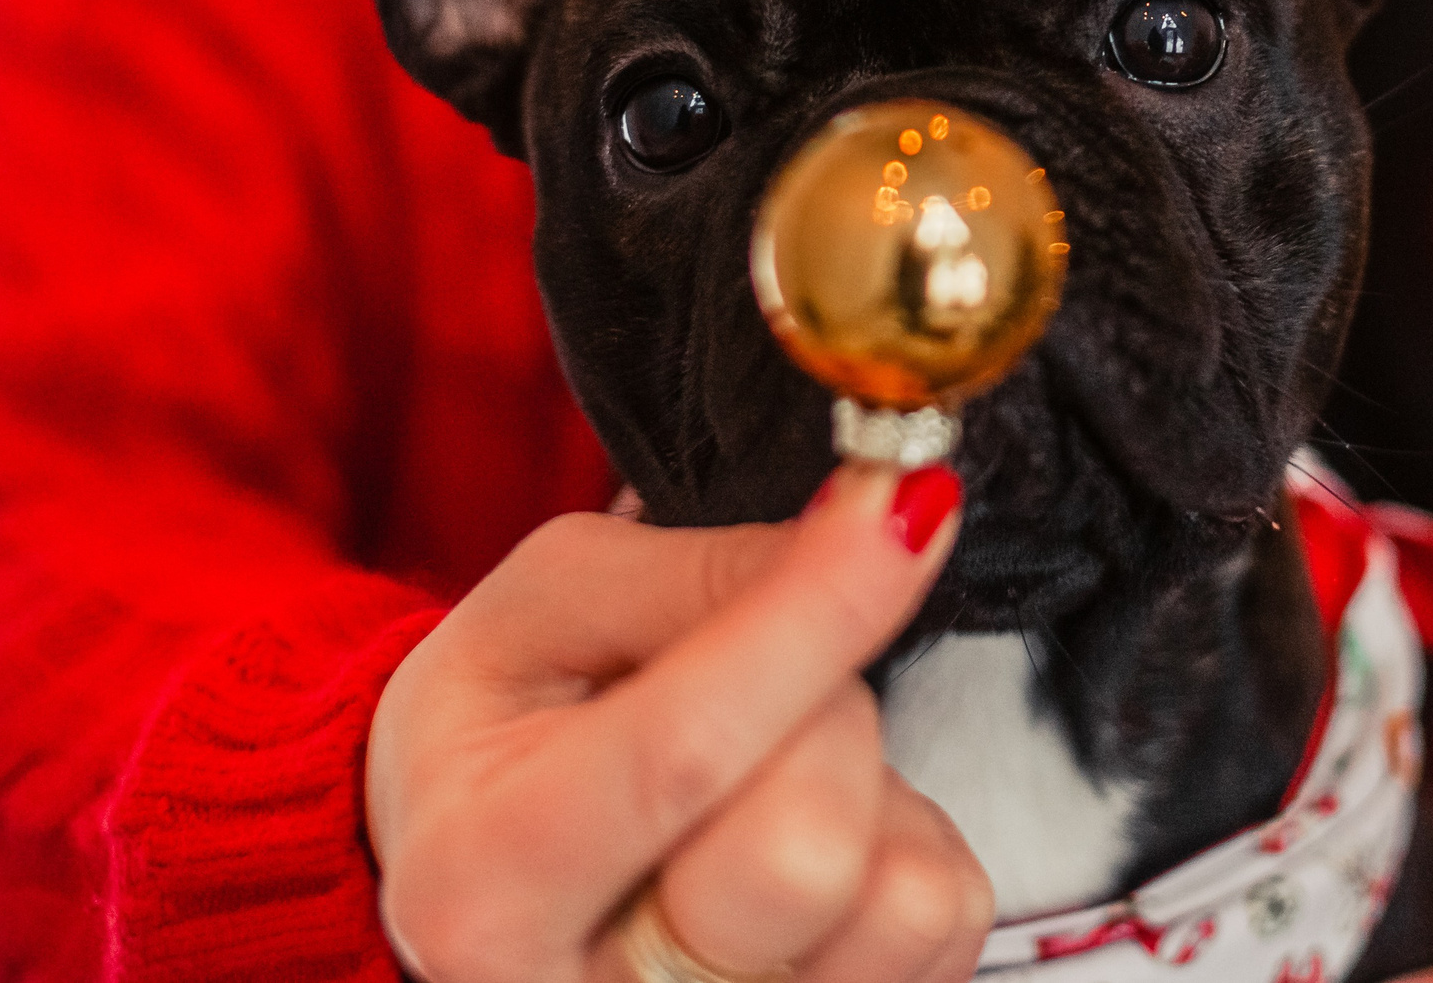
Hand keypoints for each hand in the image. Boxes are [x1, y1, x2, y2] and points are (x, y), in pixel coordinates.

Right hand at [365, 462, 990, 982]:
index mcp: (487, 875)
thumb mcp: (548, 609)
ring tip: (779, 779)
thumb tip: (870, 526)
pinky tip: (815, 840)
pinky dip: (907, 848)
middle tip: (767, 691)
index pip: (688, 751)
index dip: (817, 618)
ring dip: (874, 795)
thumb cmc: (505, 732)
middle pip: (809, 846)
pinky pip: (952, 922)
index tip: (903, 511)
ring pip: (903, 900)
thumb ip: (697, 576)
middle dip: (825, 719)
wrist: (481, 875)